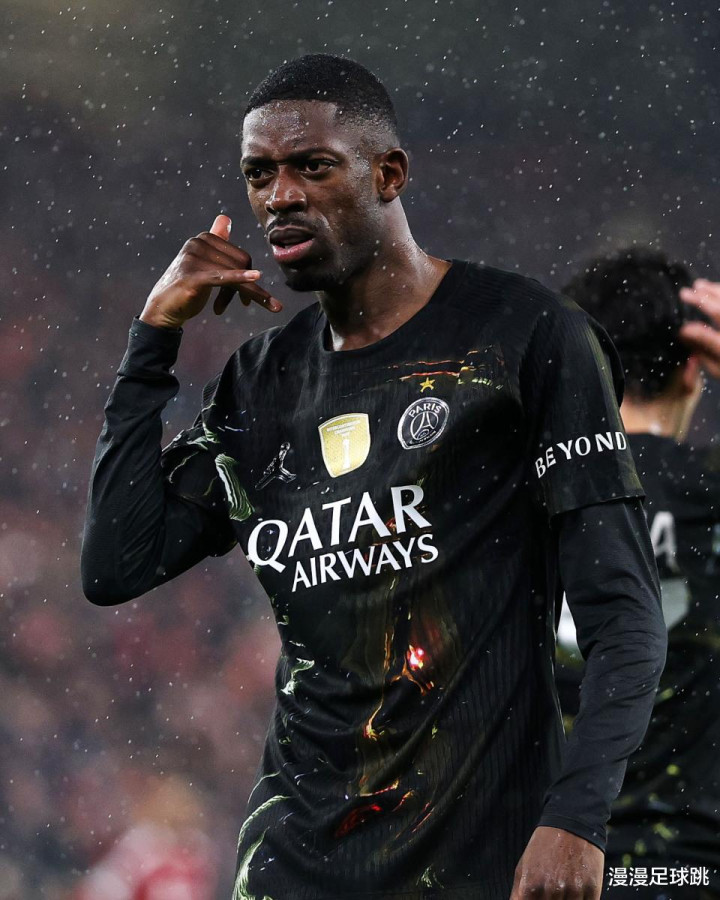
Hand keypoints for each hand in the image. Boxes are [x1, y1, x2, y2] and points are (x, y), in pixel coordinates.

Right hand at [140, 214, 282, 328]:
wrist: (162, 308)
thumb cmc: (187, 287)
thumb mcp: (204, 263)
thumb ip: (216, 242)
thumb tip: (226, 218)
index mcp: (204, 239)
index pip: (241, 256)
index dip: (248, 277)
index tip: (245, 297)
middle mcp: (197, 243)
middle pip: (240, 264)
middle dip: (246, 288)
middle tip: (244, 304)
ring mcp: (192, 258)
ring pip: (234, 273)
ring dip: (243, 294)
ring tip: (238, 307)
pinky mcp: (191, 276)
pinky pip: (221, 277)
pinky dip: (240, 278)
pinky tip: (256, 277)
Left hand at [509, 826, 602, 898]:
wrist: (570, 823)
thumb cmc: (544, 846)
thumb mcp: (522, 867)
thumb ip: (518, 894)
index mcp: (530, 887)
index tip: (536, 898)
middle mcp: (552, 891)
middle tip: (551, 891)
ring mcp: (573, 892)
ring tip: (563, 888)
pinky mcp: (592, 890)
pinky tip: (576, 891)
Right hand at [679, 278, 719, 376]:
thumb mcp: (716, 368)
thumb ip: (702, 351)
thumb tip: (683, 333)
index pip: (712, 339)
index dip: (697, 333)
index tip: (682, 329)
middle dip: (703, 301)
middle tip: (684, 292)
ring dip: (714, 291)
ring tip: (699, 285)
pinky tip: (714, 289)